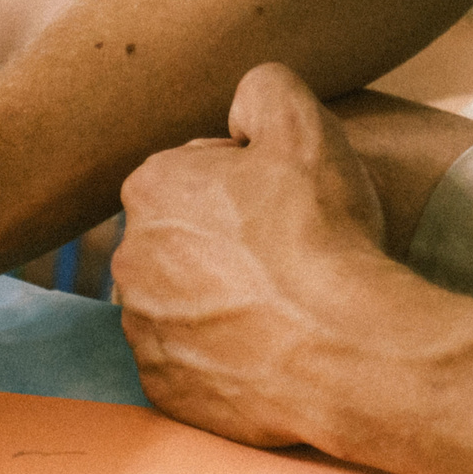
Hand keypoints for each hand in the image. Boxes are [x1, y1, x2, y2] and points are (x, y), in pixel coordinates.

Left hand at [112, 64, 401, 451]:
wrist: (344, 350)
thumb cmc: (323, 234)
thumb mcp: (304, 124)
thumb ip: (263, 88)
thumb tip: (241, 103)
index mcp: (151, 188)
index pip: (192, 174)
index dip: (245, 185)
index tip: (284, 206)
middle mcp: (128, 259)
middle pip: (181, 238)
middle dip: (224, 242)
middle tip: (288, 256)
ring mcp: (141, 328)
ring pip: (181, 300)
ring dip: (220, 299)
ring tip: (282, 305)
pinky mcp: (161, 385)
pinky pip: (188, 360)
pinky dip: (220, 355)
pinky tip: (266, 348)